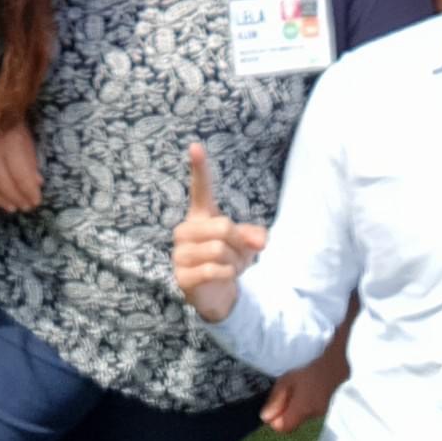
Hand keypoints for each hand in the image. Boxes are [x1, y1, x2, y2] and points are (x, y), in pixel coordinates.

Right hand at [0, 122, 42, 212]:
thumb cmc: (7, 116)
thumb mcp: (24, 132)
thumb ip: (30, 158)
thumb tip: (37, 182)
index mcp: (8, 138)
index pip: (20, 174)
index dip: (28, 191)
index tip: (36, 201)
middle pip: (1, 181)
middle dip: (15, 197)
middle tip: (25, 207)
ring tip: (10, 207)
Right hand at [172, 144, 266, 323]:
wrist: (216, 294)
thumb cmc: (228, 259)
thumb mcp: (245, 243)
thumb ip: (253, 236)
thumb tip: (261, 241)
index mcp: (200, 216)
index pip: (200, 189)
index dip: (199, 168)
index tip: (195, 146)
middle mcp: (185, 230)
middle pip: (223, 226)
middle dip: (239, 244)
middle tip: (239, 256)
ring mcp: (180, 253)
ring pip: (220, 249)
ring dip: (235, 262)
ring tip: (230, 268)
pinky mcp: (182, 276)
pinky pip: (214, 269)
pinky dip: (228, 274)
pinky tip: (223, 277)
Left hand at [263, 335, 350, 432]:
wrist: (339, 356)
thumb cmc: (310, 365)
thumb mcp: (288, 379)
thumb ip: (276, 400)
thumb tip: (265, 418)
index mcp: (303, 409)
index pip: (283, 428)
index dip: (274, 418)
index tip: (273, 403)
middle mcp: (314, 414)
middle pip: (293, 421)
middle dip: (285, 410)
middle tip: (285, 389)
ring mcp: (323, 410)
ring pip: (302, 414)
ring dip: (296, 404)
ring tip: (298, 383)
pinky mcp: (328, 403)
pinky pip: (312, 407)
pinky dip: (307, 399)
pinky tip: (309, 384)